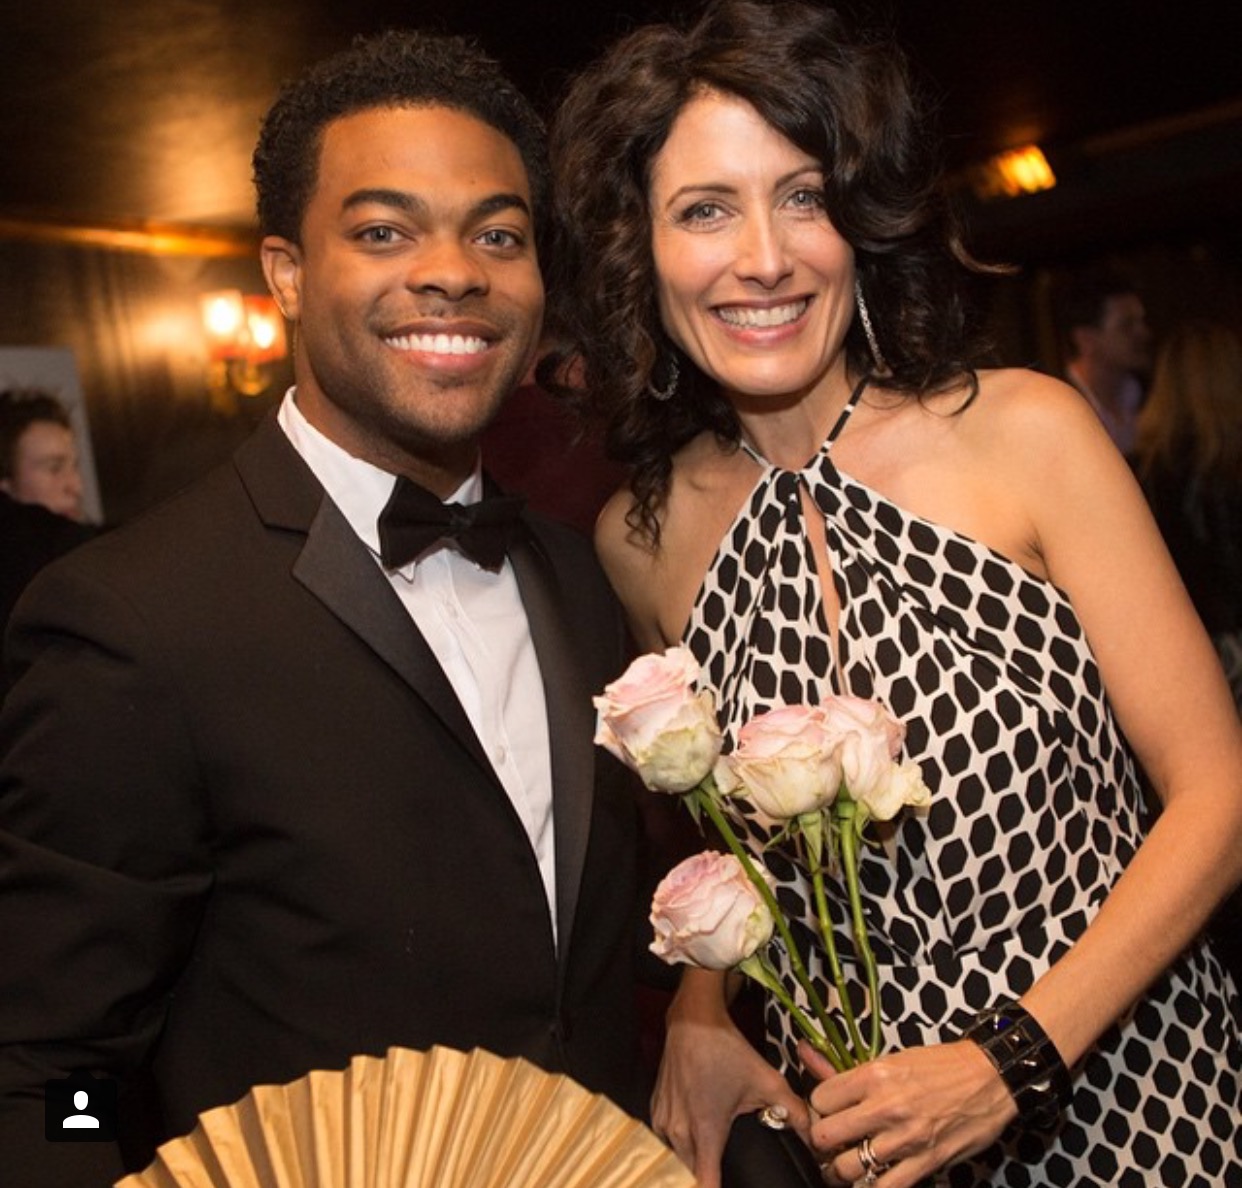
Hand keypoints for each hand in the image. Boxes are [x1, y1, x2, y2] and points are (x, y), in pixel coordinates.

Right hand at [652, 990, 806, 1187]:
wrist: (693, 1020)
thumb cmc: (727, 1050)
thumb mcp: (768, 1081)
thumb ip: (795, 1114)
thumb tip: (816, 1141)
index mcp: (706, 1129)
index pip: (706, 1185)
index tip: (738, 1187)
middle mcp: (679, 1131)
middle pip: (693, 1174)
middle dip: (713, 1175)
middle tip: (733, 1168)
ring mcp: (663, 1122)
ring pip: (680, 1158)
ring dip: (696, 1160)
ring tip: (717, 1154)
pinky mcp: (655, 1112)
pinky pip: (669, 1141)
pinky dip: (683, 1143)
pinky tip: (699, 1133)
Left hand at [801, 1039, 1015, 1185]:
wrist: (989, 1078)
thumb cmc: (939, 1066)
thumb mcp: (889, 1059)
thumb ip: (843, 1067)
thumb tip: (802, 1051)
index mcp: (873, 1075)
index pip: (819, 1099)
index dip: (819, 1108)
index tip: (828, 1112)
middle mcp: (884, 1107)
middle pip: (825, 1136)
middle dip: (823, 1141)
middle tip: (832, 1141)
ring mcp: (905, 1139)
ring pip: (848, 1169)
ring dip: (843, 1169)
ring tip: (849, 1162)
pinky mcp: (926, 1163)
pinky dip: (874, 1187)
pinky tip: (875, 1178)